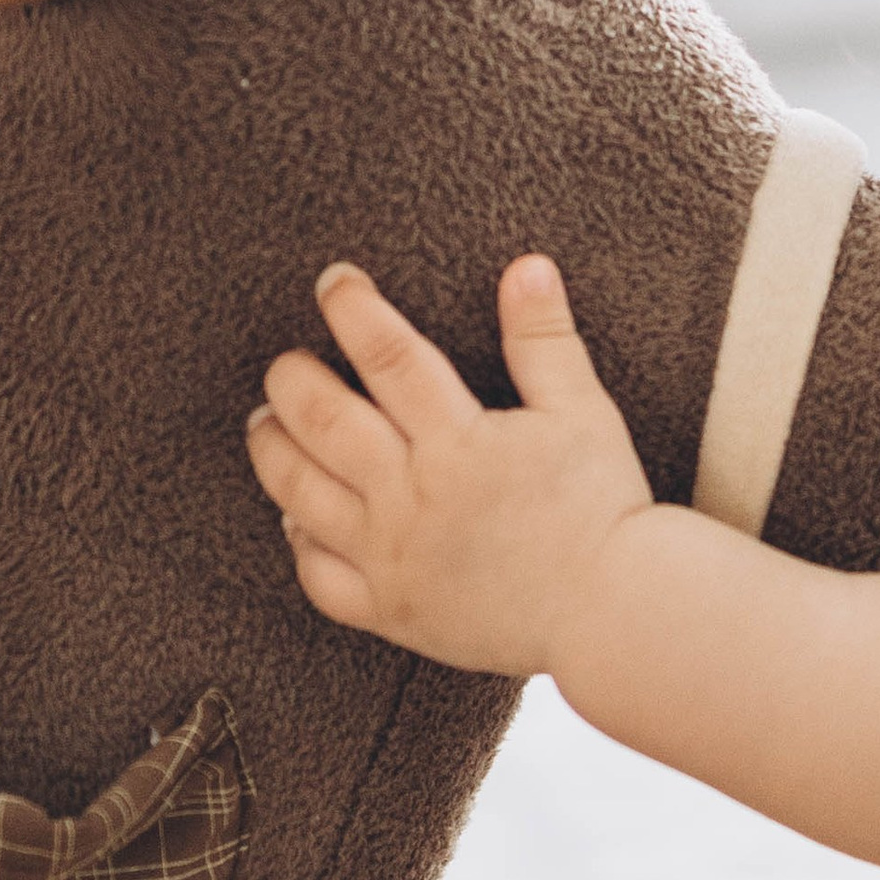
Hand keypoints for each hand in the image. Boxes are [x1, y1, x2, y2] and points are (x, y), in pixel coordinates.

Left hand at [247, 254, 653, 672]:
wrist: (614, 613)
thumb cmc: (603, 508)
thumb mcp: (583, 413)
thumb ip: (545, 340)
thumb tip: (528, 267)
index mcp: (458, 441)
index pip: (387, 356)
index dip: (353, 310)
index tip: (335, 284)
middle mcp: (412, 497)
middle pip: (323, 422)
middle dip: (292, 380)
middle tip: (286, 362)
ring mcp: (393, 557)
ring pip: (302, 495)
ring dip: (274, 451)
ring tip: (265, 423)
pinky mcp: (391, 609)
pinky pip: (319, 576)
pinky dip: (298, 541)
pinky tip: (296, 518)